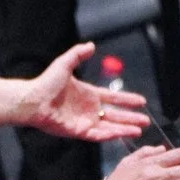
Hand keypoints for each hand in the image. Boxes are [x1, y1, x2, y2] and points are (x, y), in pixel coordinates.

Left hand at [19, 42, 152, 139]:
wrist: (32, 100)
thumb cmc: (45, 82)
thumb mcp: (64, 64)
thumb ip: (78, 54)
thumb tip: (91, 45)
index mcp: (89, 94)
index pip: (113, 98)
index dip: (128, 100)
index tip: (142, 101)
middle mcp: (89, 109)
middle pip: (115, 115)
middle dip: (131, 118)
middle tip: (146, 121)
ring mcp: (85, 121)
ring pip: (110, 127)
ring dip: (124, 129)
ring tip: (139, 130)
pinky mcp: (78, 131)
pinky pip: (97, 135)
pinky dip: (110, 135)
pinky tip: (121, 134)